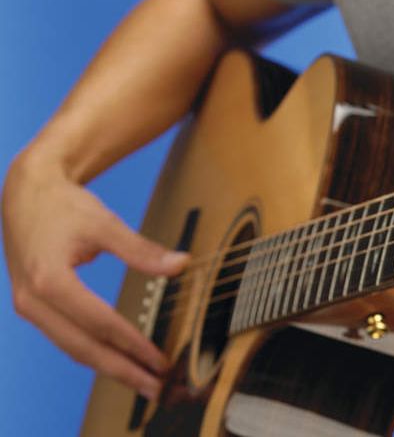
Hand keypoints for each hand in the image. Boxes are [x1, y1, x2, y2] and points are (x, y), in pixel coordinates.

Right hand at [2, 155, 188, 399]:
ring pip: (72, 348)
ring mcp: (29, 307)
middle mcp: (33, 300)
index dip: (132, 343)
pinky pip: (66, 337)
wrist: (25, 194)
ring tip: (143, 381)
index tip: (160, 358)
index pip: (99, 322)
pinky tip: (119, 362)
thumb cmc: (63, 206)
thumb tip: (181, 265)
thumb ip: (141, 249)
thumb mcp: (104, 223)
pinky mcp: (33, 307)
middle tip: (157, 386)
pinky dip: (93, 352)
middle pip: (83, 347)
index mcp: (49, 280)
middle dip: (122, 370)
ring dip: (109, 367)